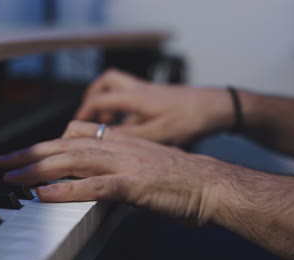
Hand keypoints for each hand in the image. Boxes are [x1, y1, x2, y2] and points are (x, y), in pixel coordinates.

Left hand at [0, 121, 231, 224]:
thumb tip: (93, 173)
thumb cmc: (179, 178)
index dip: (45, 145)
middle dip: (29, 154)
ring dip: (38, 169)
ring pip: (72, 161)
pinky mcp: (134, 185)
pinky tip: (43, 194)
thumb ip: (115, 164)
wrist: (212, 183)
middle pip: (63, 145)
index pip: (72, 136)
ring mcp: (125, 164)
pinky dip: (66, 190)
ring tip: (11, 176)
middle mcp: (117, 147)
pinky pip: (94, 186)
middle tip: (2, 162)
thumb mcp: (142, 162)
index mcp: (118, 142)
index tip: (24, 154)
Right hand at [75, 69, 232, 144]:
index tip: (75, 126)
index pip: (99, 99)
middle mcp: (140, 90)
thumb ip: (129, 137)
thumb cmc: (192, 118)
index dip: (83, 114)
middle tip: (86, 117)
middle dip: (92, 99)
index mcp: (136, 97)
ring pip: (119, 88)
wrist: (217, 108)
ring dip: (107, 102)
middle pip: (106, 83)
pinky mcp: (157, 98)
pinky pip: (131, 99)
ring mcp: (149, 92)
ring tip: (103, 123)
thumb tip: (105, 142)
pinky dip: (123, 110)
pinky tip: (127, 128)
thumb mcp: (158, 134)